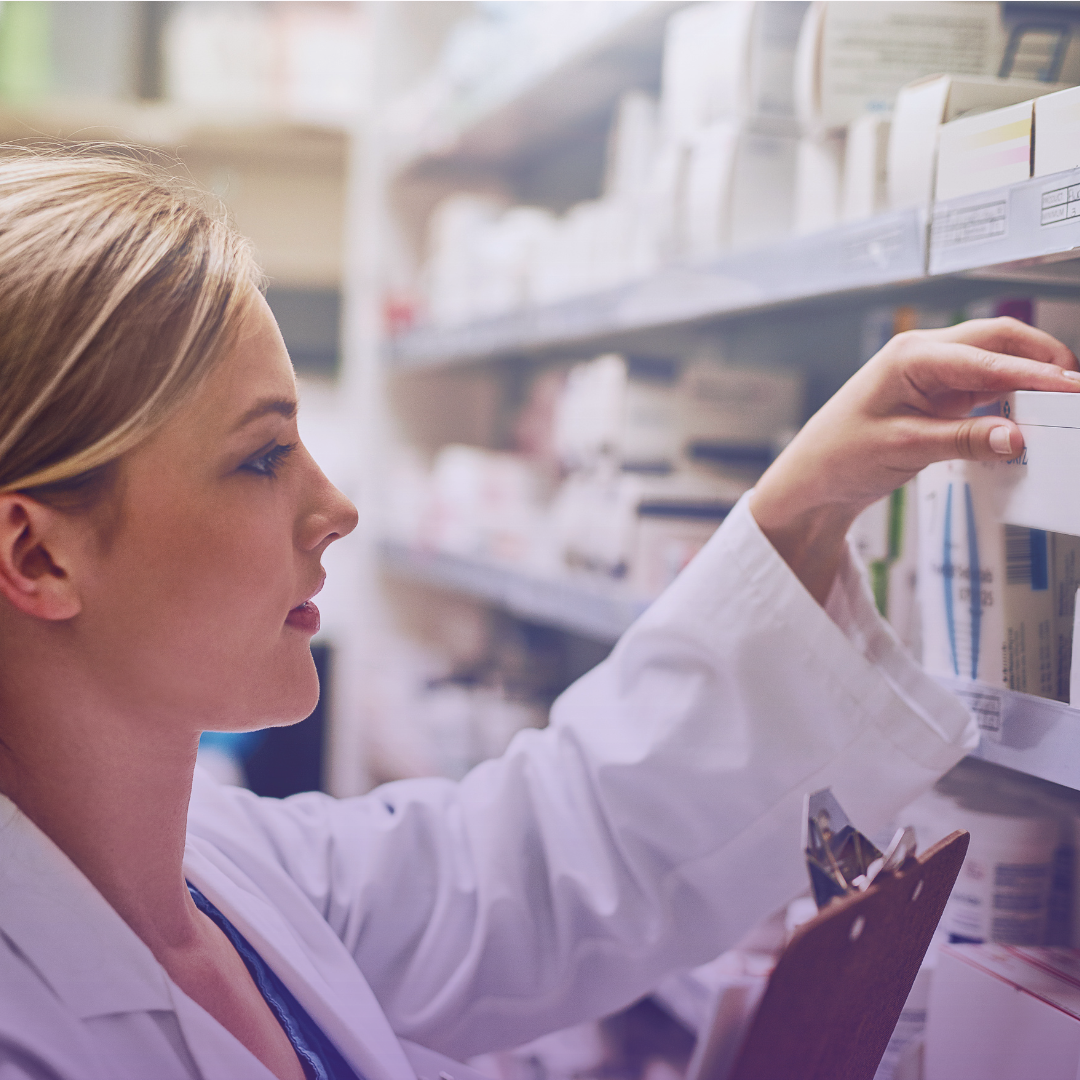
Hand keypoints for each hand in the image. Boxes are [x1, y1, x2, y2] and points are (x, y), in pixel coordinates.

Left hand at [750, 317, 1079, 602]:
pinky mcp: (937, 395)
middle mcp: (923, 354)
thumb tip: (1017, 436)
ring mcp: (931, 373)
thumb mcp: (903, 448)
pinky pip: (985, 386)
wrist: (812, 477)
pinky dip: (1012, 395)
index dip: (1034, 373)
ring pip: (995, 359)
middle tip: (1076, 390)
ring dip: (1030, 374)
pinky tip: (1032, 414)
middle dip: (1042, 358)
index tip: (1072, 387)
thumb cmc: (840, 455)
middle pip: (998, 340)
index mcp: (910, 356)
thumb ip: (963, 440)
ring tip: (1064, 402)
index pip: (986, 358)